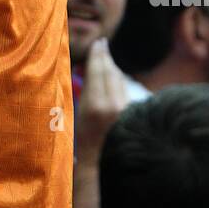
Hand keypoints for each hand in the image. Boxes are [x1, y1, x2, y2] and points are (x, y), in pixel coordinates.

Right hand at [74, 38, 129, 165]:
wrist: (102, 165)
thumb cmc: (82, 144)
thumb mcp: (77, 117)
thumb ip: (84, 92)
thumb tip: (88, 70)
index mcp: (95, 105)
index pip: (98, 71)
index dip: (97, 55)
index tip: (97, 43)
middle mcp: (113, 104)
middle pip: (110, 72)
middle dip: (105, 56)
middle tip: (102, 44)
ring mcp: (125, 109)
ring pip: (120, 79)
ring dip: (112, 67)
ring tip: (106, 58)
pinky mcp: (132, 113)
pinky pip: (124, 90)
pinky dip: (118, 80)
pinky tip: (114, 77)